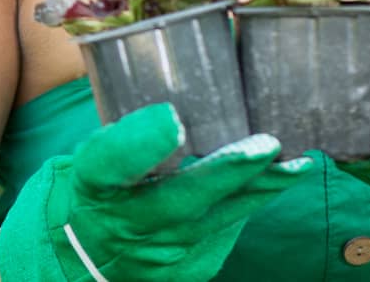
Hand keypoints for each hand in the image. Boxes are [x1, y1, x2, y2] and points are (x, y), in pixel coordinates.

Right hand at [0, 101, 311, 281]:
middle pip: (176, 200)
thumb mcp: (93, 156)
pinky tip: (271, 186)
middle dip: (227, 172)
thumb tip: (179, 104)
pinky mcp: (178, 274)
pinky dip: (245, 208)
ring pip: (211, 223)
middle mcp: (121, 224)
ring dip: (256, 192)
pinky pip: (218, 239)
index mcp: (92, 183)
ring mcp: (153, 256)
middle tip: (267, 147)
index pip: (108, 164)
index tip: (173, 119)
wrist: (76, 261)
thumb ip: (132, 134)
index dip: (140, 142)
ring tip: (294, 164)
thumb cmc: (92, 194)